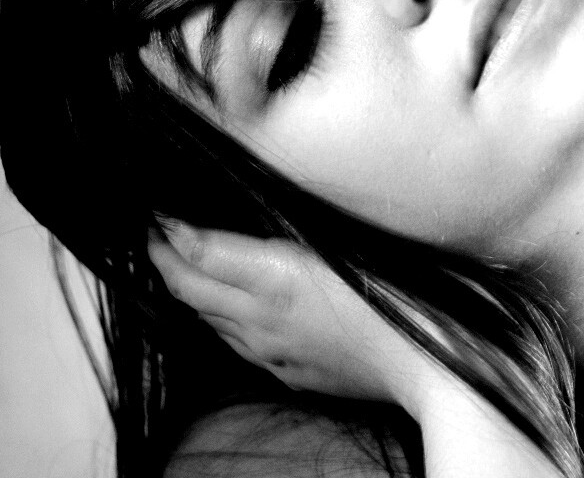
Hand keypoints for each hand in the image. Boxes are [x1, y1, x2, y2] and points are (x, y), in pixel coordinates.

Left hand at [148, 223, 560, 477]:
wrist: (430, 360)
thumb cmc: (397, 290)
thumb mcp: (335, 242)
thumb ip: (268, 230)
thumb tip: (204, 219)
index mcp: (272, 279)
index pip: (190, 255)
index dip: (163, 231)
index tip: (153, 208)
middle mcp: (259, 321)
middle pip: (187, 289)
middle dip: (165, 258)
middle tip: (159, 230)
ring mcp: (272, 353)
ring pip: (208, 319)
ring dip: (191, 289)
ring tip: (190, 259)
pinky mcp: (290, 373)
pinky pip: (239, 344)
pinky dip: (224, 318)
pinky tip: (237, 306)